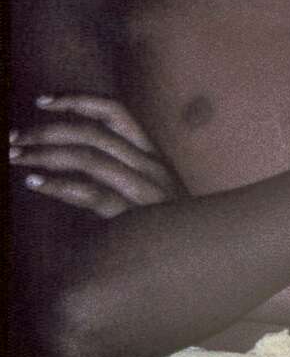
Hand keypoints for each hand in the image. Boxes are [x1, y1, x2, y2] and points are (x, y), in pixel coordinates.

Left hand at [9, 95, 177, 217]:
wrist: (203, 256)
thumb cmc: (170, 228)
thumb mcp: (152, 191)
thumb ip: (121, 171)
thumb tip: (69, 156)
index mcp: (153, 156)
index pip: (116, 112)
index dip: (78, 100)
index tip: (41, 101)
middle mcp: (151, 166)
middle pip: (93, 133)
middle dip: (47, 131)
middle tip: (14, 138)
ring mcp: (146, 190)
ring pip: (88, 157)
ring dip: (45, 154)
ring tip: (16, 157)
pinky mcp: (138, 215)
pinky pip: (92, 193)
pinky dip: (59, 186)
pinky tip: (34, 183)